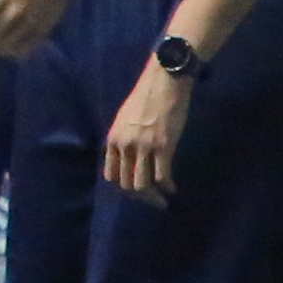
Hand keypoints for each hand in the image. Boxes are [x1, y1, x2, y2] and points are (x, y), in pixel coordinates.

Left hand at [100, 57, 189, 201]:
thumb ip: (122, 140)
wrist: (164, 83)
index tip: (135, 190)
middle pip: (127, 185)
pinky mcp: (163, 147)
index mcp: (113, 139)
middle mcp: (125, 146)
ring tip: (162, 197)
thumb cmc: (145, 98)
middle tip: (152, 198)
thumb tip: (126, 160)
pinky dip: (167, 186)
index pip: (111, 175)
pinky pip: (162, 177)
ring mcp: (144, 148)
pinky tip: (172, 187)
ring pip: (142, 185)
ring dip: (153, 196)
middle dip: (140, 196)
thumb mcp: (124, 120)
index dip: (123, 187)